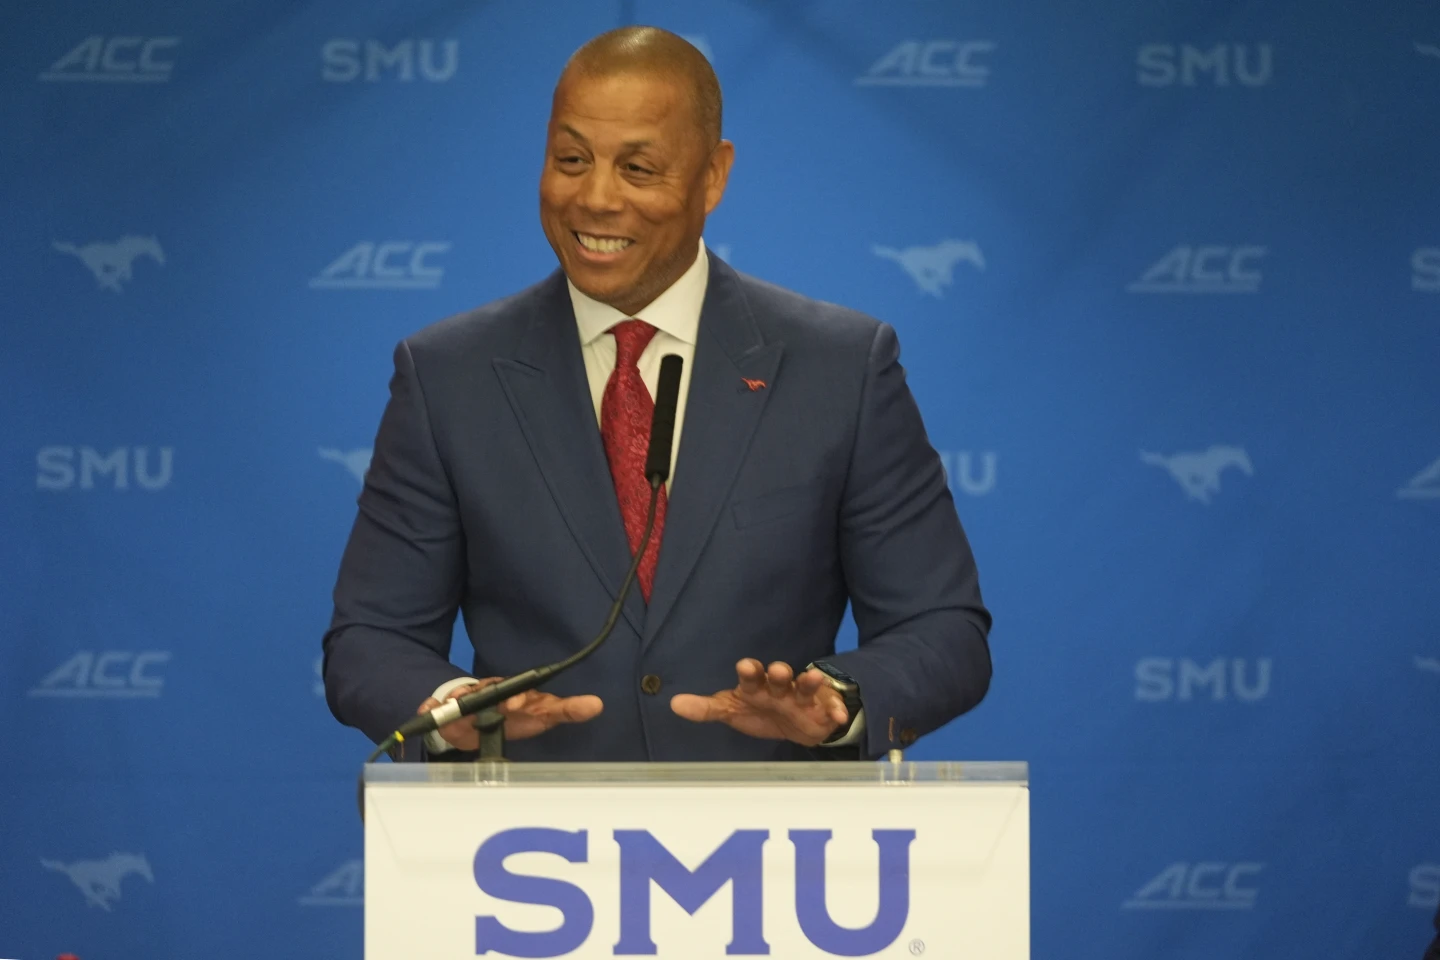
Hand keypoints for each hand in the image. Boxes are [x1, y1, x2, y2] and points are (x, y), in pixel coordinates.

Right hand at [416, 678, 602, 750]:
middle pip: (486, 691)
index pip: (517, 691)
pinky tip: (427, 711)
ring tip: (454, 704)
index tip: (518, 704)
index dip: (518, 696)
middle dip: (484, 695)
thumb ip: (567, 710)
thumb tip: (598, 704)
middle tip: (487, 704)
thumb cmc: (516, 717)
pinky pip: (434, 708)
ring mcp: (467, 701)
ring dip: (457, 699)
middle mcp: (489, 693)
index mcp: (514, 694)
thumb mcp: (543, 715)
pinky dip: (430, 709)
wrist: (480, 720)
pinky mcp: (446, 711)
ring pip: (460, 697)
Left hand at [670, 659, 848, 746]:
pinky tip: (838, 716)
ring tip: (812, 678)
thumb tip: (673, 704)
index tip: (746, 667)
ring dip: (810, 682)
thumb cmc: (760, 710)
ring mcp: (803, 698)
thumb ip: (705, 708)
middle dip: (780, 673)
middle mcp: (781, 687)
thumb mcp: (732, 709)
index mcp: (757, 686)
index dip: (749, 671)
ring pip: (806, 687)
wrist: (795, 724)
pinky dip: (836, 710)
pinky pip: (831, 709)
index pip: (752, 676)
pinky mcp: (823, 710)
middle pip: (780, 677)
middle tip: (778, 670)